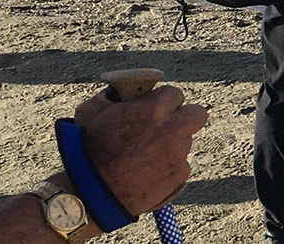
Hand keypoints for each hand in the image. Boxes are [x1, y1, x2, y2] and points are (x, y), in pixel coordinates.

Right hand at [71, 85, 207, 214]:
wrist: (90, 192)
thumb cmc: (86, 150)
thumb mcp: (91, 111)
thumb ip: (111, 96)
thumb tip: (119, 91)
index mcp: (154, 108)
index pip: (175, 94)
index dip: (164, 101)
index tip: (156, 108)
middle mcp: (173, 130)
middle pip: (198, 114)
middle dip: (185, 117)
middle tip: (168, 125)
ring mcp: (179, 155)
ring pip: (185, 143)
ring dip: (172, 145)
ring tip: (147, 155)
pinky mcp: (180, 176)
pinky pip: (180, 167)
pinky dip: (168, 168)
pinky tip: (148, 173)